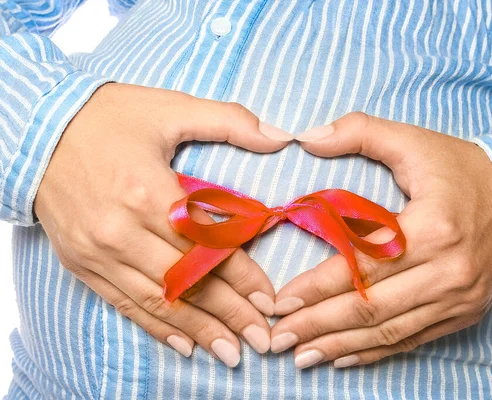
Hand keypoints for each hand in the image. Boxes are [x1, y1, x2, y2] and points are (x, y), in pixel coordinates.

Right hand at [34, 83, 292, 366]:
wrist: (35, 131)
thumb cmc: (108, 117)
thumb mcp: (170, 107)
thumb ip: (229, 121)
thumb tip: (280, 137)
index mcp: (146, 191)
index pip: (207, 246)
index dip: (242, 276)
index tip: (268, 298)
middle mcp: (121, 230)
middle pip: (186, 282)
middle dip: (229, 313)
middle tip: (262, 338)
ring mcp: (98, 252)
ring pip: (158, 301)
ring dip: (198, 329)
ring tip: (231, 353)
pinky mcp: (82, 264)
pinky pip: (124, 303)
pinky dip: (156, 327)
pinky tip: (185, 343)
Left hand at [269, 112, 491, 368]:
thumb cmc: (465, 171)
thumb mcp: (415, 141)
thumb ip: (360, 131)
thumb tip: (307, 137)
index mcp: (431, 228)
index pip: (361, 266)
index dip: (316, 287)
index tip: (280, 301)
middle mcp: (446, 271)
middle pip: (370, 307)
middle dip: (318, 325)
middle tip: (277, 338)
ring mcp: (457, 298)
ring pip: (388, 331)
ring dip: (340, 346)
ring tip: (301, 356)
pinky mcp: (463, 313)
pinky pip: (412, 339)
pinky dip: (375, 351)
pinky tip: (344, 358)